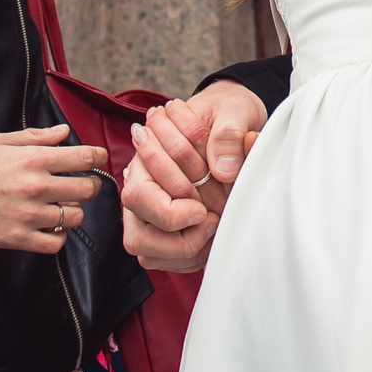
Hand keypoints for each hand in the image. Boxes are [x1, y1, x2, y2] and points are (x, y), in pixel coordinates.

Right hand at [0, 125, 104, 252]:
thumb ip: (34, 137)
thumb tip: (64, 132)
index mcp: (33, 158)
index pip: (86, 158)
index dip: (98, 158)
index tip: (97, 160)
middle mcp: (36, 186)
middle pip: (88, 189)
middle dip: (88, 186)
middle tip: (78, 186)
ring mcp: (28, 215)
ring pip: (76, 217)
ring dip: (72, 212)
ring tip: (57, 207)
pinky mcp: (17, 239)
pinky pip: (55, 243)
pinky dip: (56, 237)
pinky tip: (46, 227)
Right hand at [120, 84, 266, 271]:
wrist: (233, 124)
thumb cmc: (228, 115)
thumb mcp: (234, 111)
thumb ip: (228, 133)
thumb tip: (223, 169)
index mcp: (145, 157)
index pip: (139, 197)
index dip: (171, 212)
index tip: (203, 210)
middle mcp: (141, 188)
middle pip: (138, 237)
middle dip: (180, 240)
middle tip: (211, 221)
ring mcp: (148, 212)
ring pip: (147, 254)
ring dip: (185, 252)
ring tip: (213, 229)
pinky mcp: (163, 231)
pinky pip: (165, 261)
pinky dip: (190, 258)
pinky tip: (211, 238)